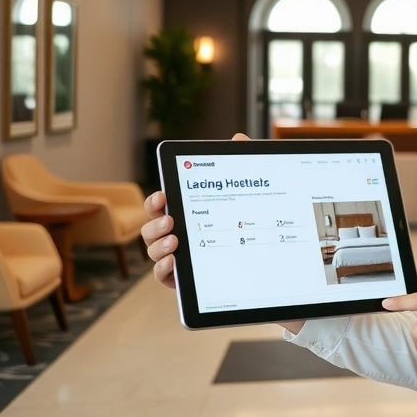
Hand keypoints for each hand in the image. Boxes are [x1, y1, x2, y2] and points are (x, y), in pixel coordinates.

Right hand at [142, 133, 251, 286]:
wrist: (264, 261)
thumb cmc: (248, 221)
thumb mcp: (248, 192)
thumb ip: (241, 165)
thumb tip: (238, 139)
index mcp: (186, 212)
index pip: (161, 205)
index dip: (156, 201)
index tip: (163, 196)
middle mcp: (176, 233)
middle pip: (151, 228)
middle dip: (155, 224)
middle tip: (170, 220)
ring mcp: (178, 257)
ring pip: (154, 251)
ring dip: (158, 246)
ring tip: (174, 242)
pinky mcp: (184, 278)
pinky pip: (164, 275)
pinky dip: (163, 269)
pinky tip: (173, 263)